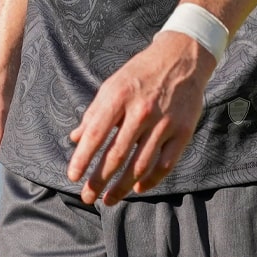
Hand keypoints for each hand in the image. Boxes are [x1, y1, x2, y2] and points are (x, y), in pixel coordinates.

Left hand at [67, 31, 215, 205]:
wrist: (181, 57)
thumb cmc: (141, 72)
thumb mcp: (113, 84)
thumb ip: (94, 112)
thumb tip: (75, 138)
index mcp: (120, 96)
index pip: (96, 134)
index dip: (82, 158)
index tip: (73, 177)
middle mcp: (142, 110)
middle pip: (116, 155)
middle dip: (98, 180)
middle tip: (87, 197)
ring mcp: (164, 122)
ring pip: (140, 166)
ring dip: (121, 187)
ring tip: (108, 200)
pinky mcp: (183, 131)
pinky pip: (165, 165)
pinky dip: (150, 181)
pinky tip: (137, 189)